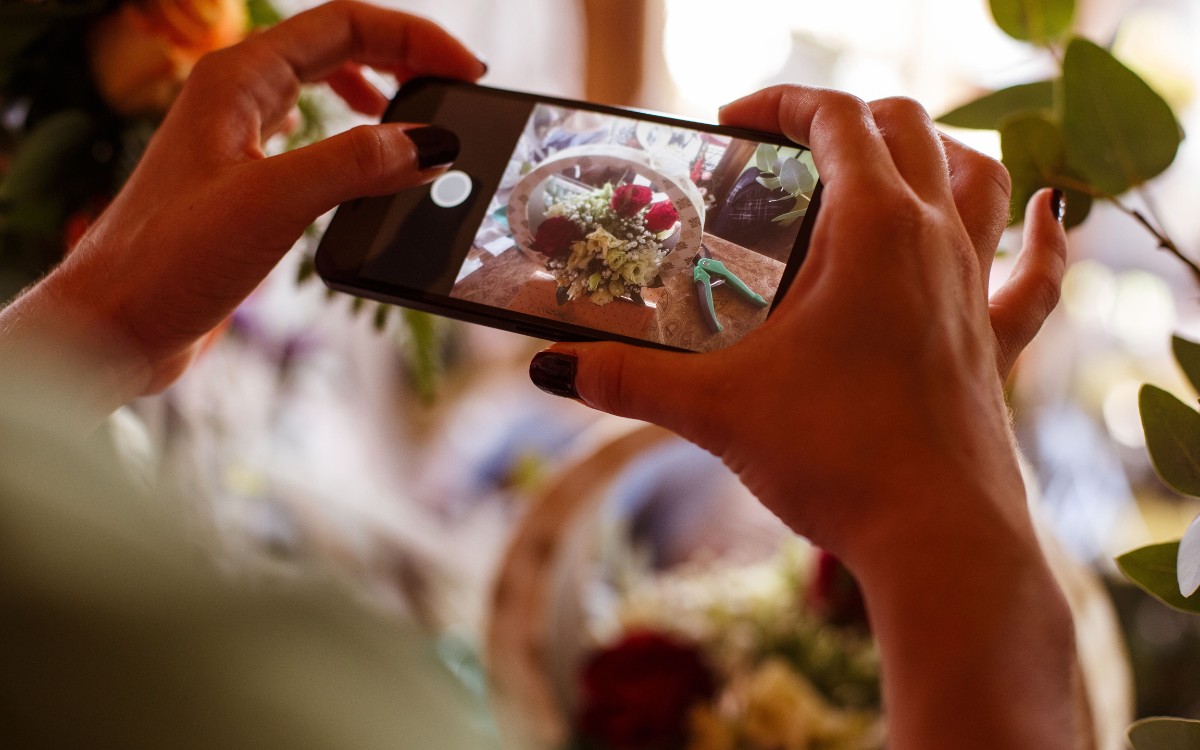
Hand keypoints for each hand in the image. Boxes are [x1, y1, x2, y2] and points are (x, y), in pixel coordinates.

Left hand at [3, 0, 483, 402]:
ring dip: (378, 98)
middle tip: (454, 92)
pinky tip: (369, 173)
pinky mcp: (243, 183)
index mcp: (238, 79)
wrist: (114, 325)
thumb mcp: (275, 203)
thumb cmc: (169, 261)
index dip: (413, 39)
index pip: (344, 25)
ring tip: (420, 125)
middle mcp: (236, 97)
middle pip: (337, 48)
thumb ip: (356, 165)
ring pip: (323, 91)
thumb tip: (431, 145)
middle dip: (403, 60)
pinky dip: (352, 145)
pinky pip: (311, 141)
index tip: (464, 72)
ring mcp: (238, 139)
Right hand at [530, 85, 1065, 567]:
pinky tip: (1045, 214)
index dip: (780, 103)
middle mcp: (934, 239)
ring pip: (979, 179)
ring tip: (891, 164)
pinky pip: (1037, 274)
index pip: (835, 117)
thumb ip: (626, 380)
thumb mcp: (716, 408)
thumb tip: (552, 370)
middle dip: (844, 121)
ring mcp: (974, 288)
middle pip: (908, 129)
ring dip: (936, 153)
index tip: (733, 124)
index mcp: (872, 227)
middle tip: (788, 155)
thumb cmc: (836, 456)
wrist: (936, 538)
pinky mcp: (996, 342)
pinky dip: (1043, 237)